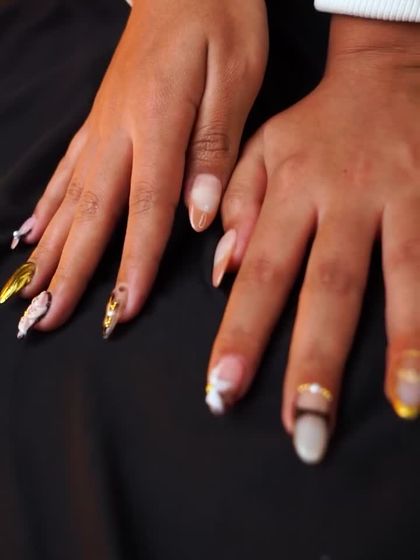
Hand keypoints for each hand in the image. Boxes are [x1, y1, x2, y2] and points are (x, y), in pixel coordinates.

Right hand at [2, 0, 267, 336]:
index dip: (133, 265)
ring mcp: (102, 124)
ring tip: (27, 290)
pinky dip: (46, 207)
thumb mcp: (238, 75)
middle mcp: (118, 128)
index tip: (119, 312)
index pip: (146, 209)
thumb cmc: (222, 17)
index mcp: (158, 120)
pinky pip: (65, 170)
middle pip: (92, 213)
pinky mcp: (99, 119)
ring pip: (69, 198)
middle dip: (70, 273)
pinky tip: (30, 233)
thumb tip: (197, 215)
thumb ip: (215, 147)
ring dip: (49, 250)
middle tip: (45, 319)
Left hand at [205, 16, 419, 463]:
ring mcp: (404, 198)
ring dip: (404, 342)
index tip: (223, 390)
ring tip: (403, 403)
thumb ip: (236, 203)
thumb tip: (218, 271)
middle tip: (303, 428)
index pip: (260, 272)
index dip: (241, 333)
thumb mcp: (262, 148)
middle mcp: (346, 198)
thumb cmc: (317, 124)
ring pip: (405, 273)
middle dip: (314, 359)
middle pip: (329, 286)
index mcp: (292, 188)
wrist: (388, 73)